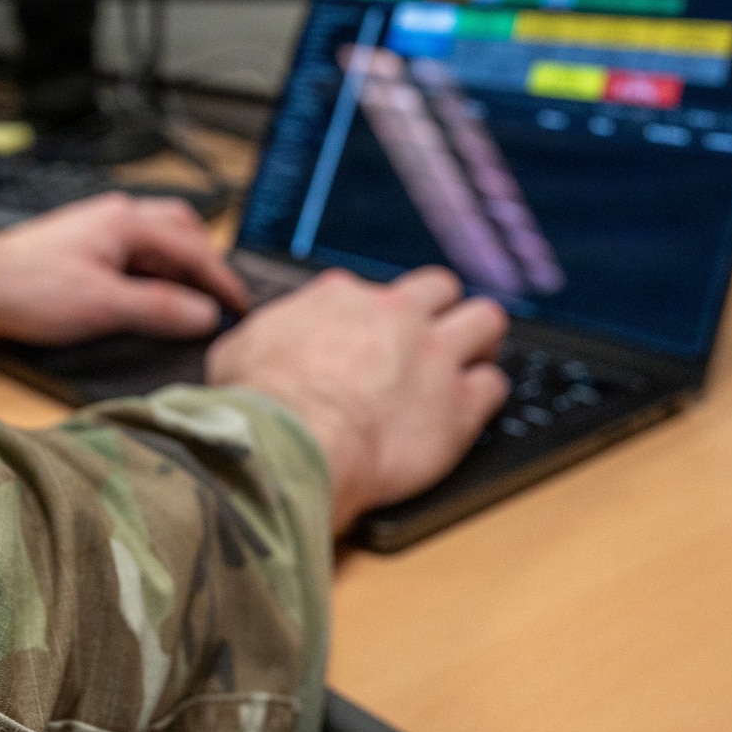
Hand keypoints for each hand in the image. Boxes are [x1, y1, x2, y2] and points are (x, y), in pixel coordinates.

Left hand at [0, 193, 248, 353]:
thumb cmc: (28, 289)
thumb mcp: (103, 305)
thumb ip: (159, 308)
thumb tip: (206, 315)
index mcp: (126, 221)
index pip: (194, 247)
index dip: (222, 280)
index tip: (243, 308)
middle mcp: (116, 216)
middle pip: (181, 230)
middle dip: (206, 262)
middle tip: (223, 300)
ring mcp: (98, 230)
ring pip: (158, 240)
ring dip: (180, 268)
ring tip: (194, 302)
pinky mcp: (83, 249)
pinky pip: (135, 254)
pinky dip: (156, 274)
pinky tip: (153, 298)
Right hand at [205, 266, 509, 532]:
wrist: (294, 444)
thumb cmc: (260, 404)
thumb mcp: (236, 351)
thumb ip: (260, 336)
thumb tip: (250, 342)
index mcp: (341, 298)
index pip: (368, 289)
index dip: (369, 315)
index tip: (365, 337)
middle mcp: (395, 315)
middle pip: (441, 286)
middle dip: (440, 307)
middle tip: (433, 336)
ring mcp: (434, 356)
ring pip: (486, 319)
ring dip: (479, 337)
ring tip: (472, 359)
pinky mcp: (460, 404)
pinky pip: (494, 385)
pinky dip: (485, 393)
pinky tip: (470, 408)